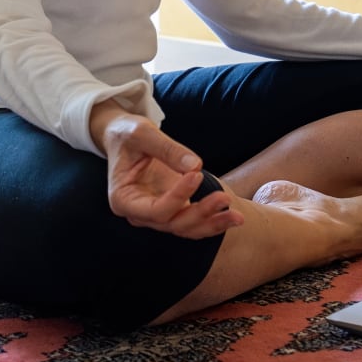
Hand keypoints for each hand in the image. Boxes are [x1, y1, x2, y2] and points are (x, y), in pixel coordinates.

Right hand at [89, 103, 243, 238]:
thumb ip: (167, 149)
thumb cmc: (127, 134)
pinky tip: (233, 216)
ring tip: (237, 217)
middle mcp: (139, 213)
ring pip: (186, 228)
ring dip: (212, 223)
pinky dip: (212, 221)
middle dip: (200, 214)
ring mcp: (156, 213)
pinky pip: (192, 221)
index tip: (196, 174)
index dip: (178, 196)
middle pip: (173, 223)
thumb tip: (195, 165)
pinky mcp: (171, 208)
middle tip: (224, 198)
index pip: (155, 210)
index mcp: (123, 199)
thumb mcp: (141, 133)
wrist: (125, 137)